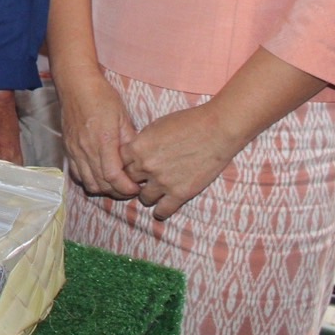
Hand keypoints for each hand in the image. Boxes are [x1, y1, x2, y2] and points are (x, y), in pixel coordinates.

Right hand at [58, 69, 141, 198]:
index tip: (137, 187)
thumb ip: (130, 141)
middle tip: (130, 188)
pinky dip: (89, 180)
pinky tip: (99, 176)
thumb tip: (140, 160)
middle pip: (101, 184)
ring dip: (104, 189)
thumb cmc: (102, 97)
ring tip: (116, 184)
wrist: (76, 85)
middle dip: (118, 191)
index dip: (126, 187)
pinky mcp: (68, 149)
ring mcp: (75, 150)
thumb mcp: (123, 116)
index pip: (114, 176)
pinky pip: (77, 174)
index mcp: (103, 140)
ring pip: (88, 183)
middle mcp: (86, 149)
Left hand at [120, 103, 242, 219]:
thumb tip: (133, 154)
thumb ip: (141, 142)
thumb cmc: (187, 122)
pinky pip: (162, 211)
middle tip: (139, 183)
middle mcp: (146, 166)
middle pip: (128, 182)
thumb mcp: (156, 126)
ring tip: (154, 193)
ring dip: (147, 196)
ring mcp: (162, 181)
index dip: (122, 166)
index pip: (117, 164)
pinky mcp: (180, 193)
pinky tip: (162, 209)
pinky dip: (160, 211)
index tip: (128, 169)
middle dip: (132, 181)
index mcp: (137, 147)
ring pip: (143, 198)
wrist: (217, 130)